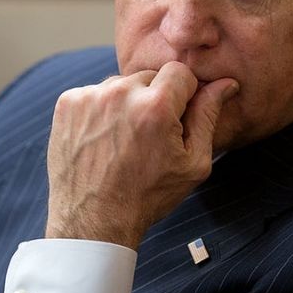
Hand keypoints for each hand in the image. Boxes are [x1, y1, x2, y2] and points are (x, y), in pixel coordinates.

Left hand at [44, 61, 238, 248]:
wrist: (93, 221)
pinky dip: (101, 110)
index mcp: (156, 106)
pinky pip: (95, 93)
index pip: (180, 71)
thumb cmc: (148, 195)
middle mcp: (120, 93)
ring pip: (122, 84)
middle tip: (150, 136)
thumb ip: (208, 117)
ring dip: (127, 103)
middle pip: (150, 77)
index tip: (177, 118)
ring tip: (124, 140)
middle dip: (155, 99)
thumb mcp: (193, 163)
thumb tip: (225, 83)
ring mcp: (90, 97)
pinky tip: (104, 140)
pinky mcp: (67, 103)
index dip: (184, 94)